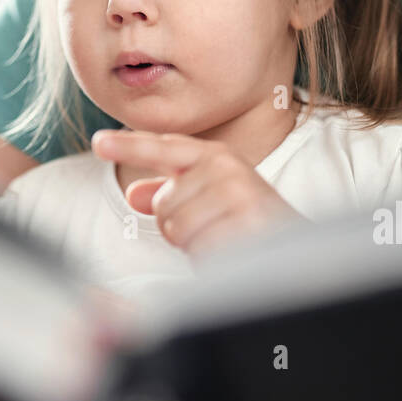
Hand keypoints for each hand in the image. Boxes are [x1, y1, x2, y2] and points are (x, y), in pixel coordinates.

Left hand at [91, 129, 295, 253]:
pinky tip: (234, 252)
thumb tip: (137, 193)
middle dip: (179, 227)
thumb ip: (173, 195)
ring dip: (196, 245)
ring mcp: (238, 194)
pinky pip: (198, 247)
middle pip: (163, 203)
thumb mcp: (209, 204)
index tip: (99, 142)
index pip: (166, 148)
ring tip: (228, 241)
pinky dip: (210, 258)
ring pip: (177, 227)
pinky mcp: (246, 222)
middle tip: (216, 230)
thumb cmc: (250, 228)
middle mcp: (228, 169)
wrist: (303, 255)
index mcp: (218, 158)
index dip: (130, 145)